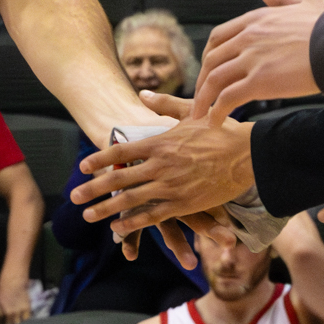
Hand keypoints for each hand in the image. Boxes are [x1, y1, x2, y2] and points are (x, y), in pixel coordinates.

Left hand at [0, 271, 30, 323]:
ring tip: (16, 321)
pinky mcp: (27, 308)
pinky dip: (25, 318)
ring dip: (16, 322)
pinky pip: (26, 318)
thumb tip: (0, 315)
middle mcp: (8, 311)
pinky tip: (23, 317)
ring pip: (17, 323)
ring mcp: (18, 310)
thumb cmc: (4, 283)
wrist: (15, 278)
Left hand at [72, 91, 253, 238]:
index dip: (100, 159)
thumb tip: (142, 94)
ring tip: (88, 216)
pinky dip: (134, 223)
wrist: (251, 154)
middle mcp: (161, 165)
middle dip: (93, 188)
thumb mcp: (192, 112)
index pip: (121, 151)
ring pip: (131, 200)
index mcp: (160, 142)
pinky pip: (154, 216)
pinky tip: (119, 229)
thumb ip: (164, 105)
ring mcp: (171, 186)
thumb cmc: (223, 130)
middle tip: (73, 197)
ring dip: (106, 209)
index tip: (83, 165)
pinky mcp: (185, 204)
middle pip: (119, 178)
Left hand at [191, 0, 323, 117]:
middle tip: (200, 96)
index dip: (209, 55)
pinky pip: (228, 98)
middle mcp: (248, 37)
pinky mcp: (259, 81)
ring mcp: (252, 59)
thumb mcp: (308, 0)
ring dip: (203, 99)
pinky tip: (215, 121)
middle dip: (202, 80)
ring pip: (214, 80)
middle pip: (212, 60)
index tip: (207, 70)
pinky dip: (216, 111)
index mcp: (256, 19)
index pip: (219, 37)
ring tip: (200, 114)